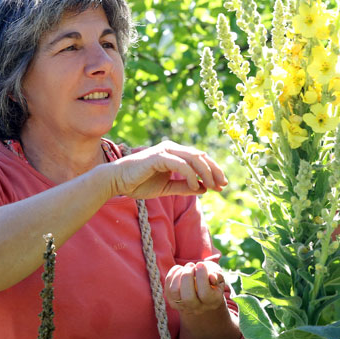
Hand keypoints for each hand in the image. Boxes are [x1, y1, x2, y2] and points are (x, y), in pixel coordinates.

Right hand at [109, 141, 226, 198]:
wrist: (117, 181)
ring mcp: (166, 151)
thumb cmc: (139, 183)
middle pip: (201, 156)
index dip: (213, 171)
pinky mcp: (159, 156)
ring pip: (194, 158)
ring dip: (206, 173)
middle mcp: (172, 149)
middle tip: (222, 186)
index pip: (200, 159)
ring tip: (212, 187)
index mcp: (175, 153)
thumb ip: (184, 187)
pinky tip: (195, 186)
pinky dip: (191, 175)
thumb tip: (204, 189)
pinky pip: (181, 164)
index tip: (222, 185)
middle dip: (214, 171)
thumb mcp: (167, 187)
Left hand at [164, 261, 226, 314]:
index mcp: (212, 302)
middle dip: (187, 276)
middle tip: (191, 265)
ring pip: (175, 293)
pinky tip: (179, 269)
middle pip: (188, 297)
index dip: (202, 277)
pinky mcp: (173, 302)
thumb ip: (217, 275)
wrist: (203, 293)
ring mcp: (183, 307)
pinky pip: (167, 290)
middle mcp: (197, 308)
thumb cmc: (212, 280)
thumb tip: (211, 276)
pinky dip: (171, 276)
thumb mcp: (219, 277)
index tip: (200, 264)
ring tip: (186, 267)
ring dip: (178, 275)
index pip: (205, 293)